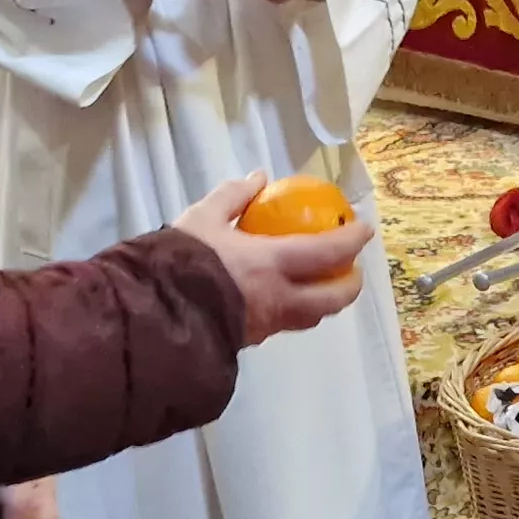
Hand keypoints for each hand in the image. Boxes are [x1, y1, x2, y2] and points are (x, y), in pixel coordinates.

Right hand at [175, 172, 372, 344]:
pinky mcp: (249, 340)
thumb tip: (259, 178)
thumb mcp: (202, 217)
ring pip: (309, 317)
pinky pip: (282, 323)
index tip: (366, 229)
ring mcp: (266, 325)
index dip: (352, 240)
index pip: (328, 252)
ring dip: (323, 301)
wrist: (153, 315)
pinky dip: (292, 309)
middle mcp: (279, 300)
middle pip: (332, 299)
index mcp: (272, 265)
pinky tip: (280, 297)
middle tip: (352, 269)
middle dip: (350, 285)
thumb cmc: (180, 261)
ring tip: (321, 284)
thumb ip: (233, 196)